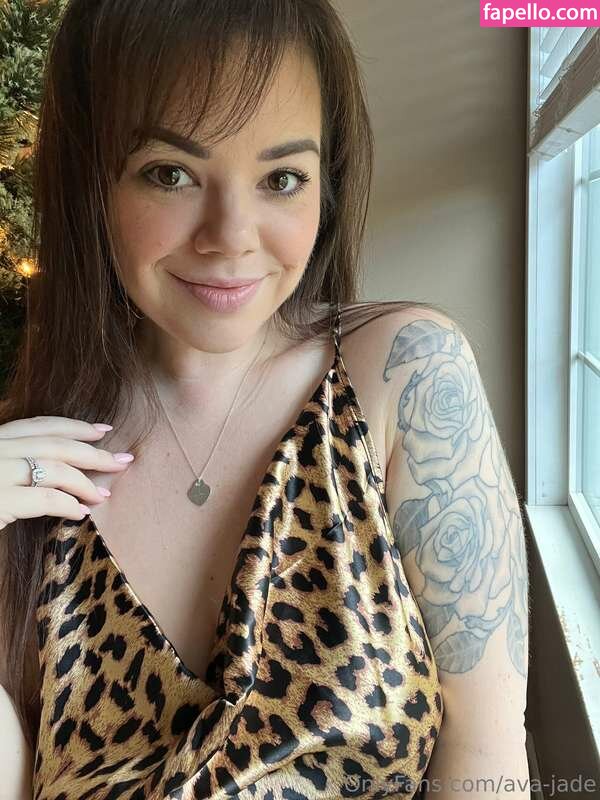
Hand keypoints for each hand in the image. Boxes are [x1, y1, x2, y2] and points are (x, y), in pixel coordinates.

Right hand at [0, 416, 134, 530]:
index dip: (74, 427)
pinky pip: (46, 499)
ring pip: (56, 469)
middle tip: (122, 461)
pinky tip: (81, 513)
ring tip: (103, 496)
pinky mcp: (0, 501)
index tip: (103, 431)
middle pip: (55, 446)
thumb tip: (59, 467)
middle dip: (94, 454)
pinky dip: (68, 505)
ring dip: (85, 483)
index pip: (40, 426)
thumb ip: (16, 462)